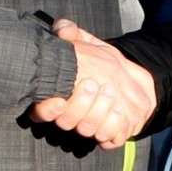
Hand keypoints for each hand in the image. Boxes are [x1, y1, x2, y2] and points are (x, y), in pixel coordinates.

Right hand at [28, 19, 156, 149]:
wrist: (131, 79)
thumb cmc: (100, 61)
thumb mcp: (88, 43)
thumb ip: (72, 34)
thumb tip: (63, 30)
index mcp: (56, 97)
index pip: (40, 112)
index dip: (46, 111)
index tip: (58, 100)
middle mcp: (69, 116)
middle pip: (66, 122)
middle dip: (80, 104)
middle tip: (93, 84)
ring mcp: (88, 127)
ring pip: (86, 130)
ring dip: (98, 112)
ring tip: (110, 92)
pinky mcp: (108, 135)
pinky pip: (107, 140)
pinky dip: (113, 127)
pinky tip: (118, 111)